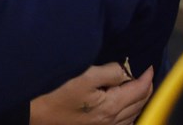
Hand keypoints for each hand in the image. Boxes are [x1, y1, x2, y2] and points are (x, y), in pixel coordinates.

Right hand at [30, 63, 152, 124]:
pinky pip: (122, 122)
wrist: (33, 112)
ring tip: (138, 85)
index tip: (148, 62)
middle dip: (146, 87)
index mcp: (111, 107)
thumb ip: (110, 72)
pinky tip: (124, 105)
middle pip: (139, 104)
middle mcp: (112, 121)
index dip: (146, 76)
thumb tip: (127, 71)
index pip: (139, 90)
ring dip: (139, 100)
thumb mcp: (83, 75)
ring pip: (133, 115)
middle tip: (145, 72)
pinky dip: (130, 111)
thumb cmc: (56, 90)